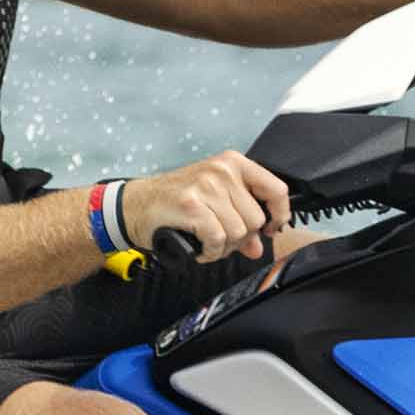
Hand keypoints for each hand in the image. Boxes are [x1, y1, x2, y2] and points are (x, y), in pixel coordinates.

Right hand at [121, 148, 298, 273]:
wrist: (135, 206)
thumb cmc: (175, 201)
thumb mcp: (214, 202)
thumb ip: (241, 221)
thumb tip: (258, 246)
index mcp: (233, 163)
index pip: (276, 190)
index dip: (279, 215)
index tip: (270, 229)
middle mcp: (222, 170)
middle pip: (256, 219)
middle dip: (241, 238)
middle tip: (220, 238)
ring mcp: (207, 186)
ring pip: (239, 232)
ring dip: (224, 247)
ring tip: (206, 241)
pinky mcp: (192, 205)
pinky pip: (218, 239)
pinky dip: (210, 251)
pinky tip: (199, 247)